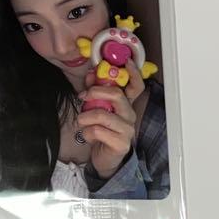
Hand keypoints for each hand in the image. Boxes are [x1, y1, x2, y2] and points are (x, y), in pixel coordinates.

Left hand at [76, 60, 145, 179]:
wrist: (105, 158)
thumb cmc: (102, 131)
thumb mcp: (97, 109)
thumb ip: (95, 91)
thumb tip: (90, 74)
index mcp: (125, 104)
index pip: (136, 86)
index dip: (134, 73)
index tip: (127, 61)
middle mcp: (129, 115)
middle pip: (116, 96)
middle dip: (95, 93)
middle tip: (82, 97)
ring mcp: (127, 130)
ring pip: (103, 115)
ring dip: (86, 117)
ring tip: (81, 121)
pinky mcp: (121, 143)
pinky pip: (98, 131)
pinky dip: (87, 132)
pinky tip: (87, 135)